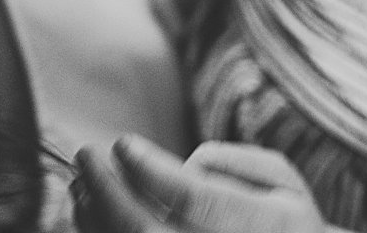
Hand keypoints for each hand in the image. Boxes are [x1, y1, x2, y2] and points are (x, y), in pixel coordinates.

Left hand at [73, 135, 324, 232]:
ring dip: (95, 215)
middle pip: (146, 230)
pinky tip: (87, 210)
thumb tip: (185, 165)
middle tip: (86, 155)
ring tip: (81, 180)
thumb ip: (234, 163)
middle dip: (107, 190)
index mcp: (262, 225)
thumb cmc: (285, 223)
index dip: (151, 170)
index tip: (122, 143)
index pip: (193, 199)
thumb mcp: (282, 182)